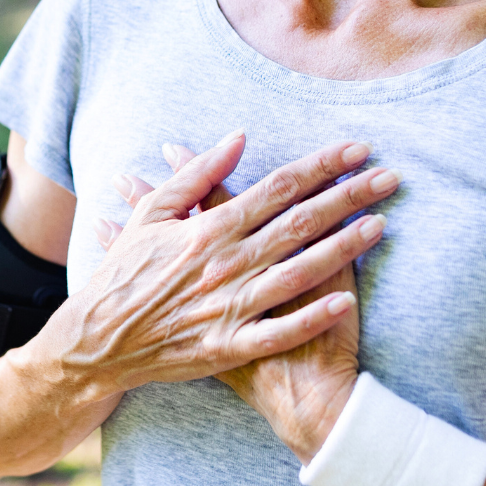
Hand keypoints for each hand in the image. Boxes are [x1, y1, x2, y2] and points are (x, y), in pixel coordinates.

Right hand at [52, 131, 391, 398]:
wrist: (95, 343)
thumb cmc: (124, 274)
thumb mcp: (151, 215)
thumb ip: (196, 175)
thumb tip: (238, 137)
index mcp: (207, 229)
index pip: (276, 188)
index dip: (320, 166)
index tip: (356, 149)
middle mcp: (223, 265)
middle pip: (298, 223)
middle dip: (347, 197)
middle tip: (389, 176)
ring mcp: (227, 307)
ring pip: (296, 272)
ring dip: (342, 248)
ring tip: (381, 225)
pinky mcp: (228, 347)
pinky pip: (278, 331)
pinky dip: (312, 316)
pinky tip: (347, 299)